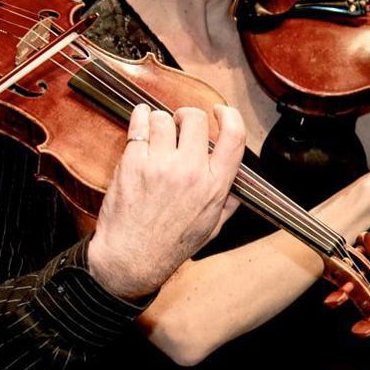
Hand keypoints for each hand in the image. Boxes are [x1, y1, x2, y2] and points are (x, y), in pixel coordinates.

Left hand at [87, 102, 245, 299]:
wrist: (132, 258)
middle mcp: (190, 173)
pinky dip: (140, 119)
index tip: (220, 111)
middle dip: (188, 116)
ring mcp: (161, 166)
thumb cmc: (170, 245)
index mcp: (214, 186)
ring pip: (164, 118)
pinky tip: (141, 122)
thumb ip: (228, 202)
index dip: (230, 116)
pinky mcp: (134, 164)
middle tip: (180, 124)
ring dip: (161, 121)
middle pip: (196, 119)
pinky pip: (139, 125)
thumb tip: (237, 185)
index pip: (234, 137)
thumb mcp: (212, 227)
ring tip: (157, 132)